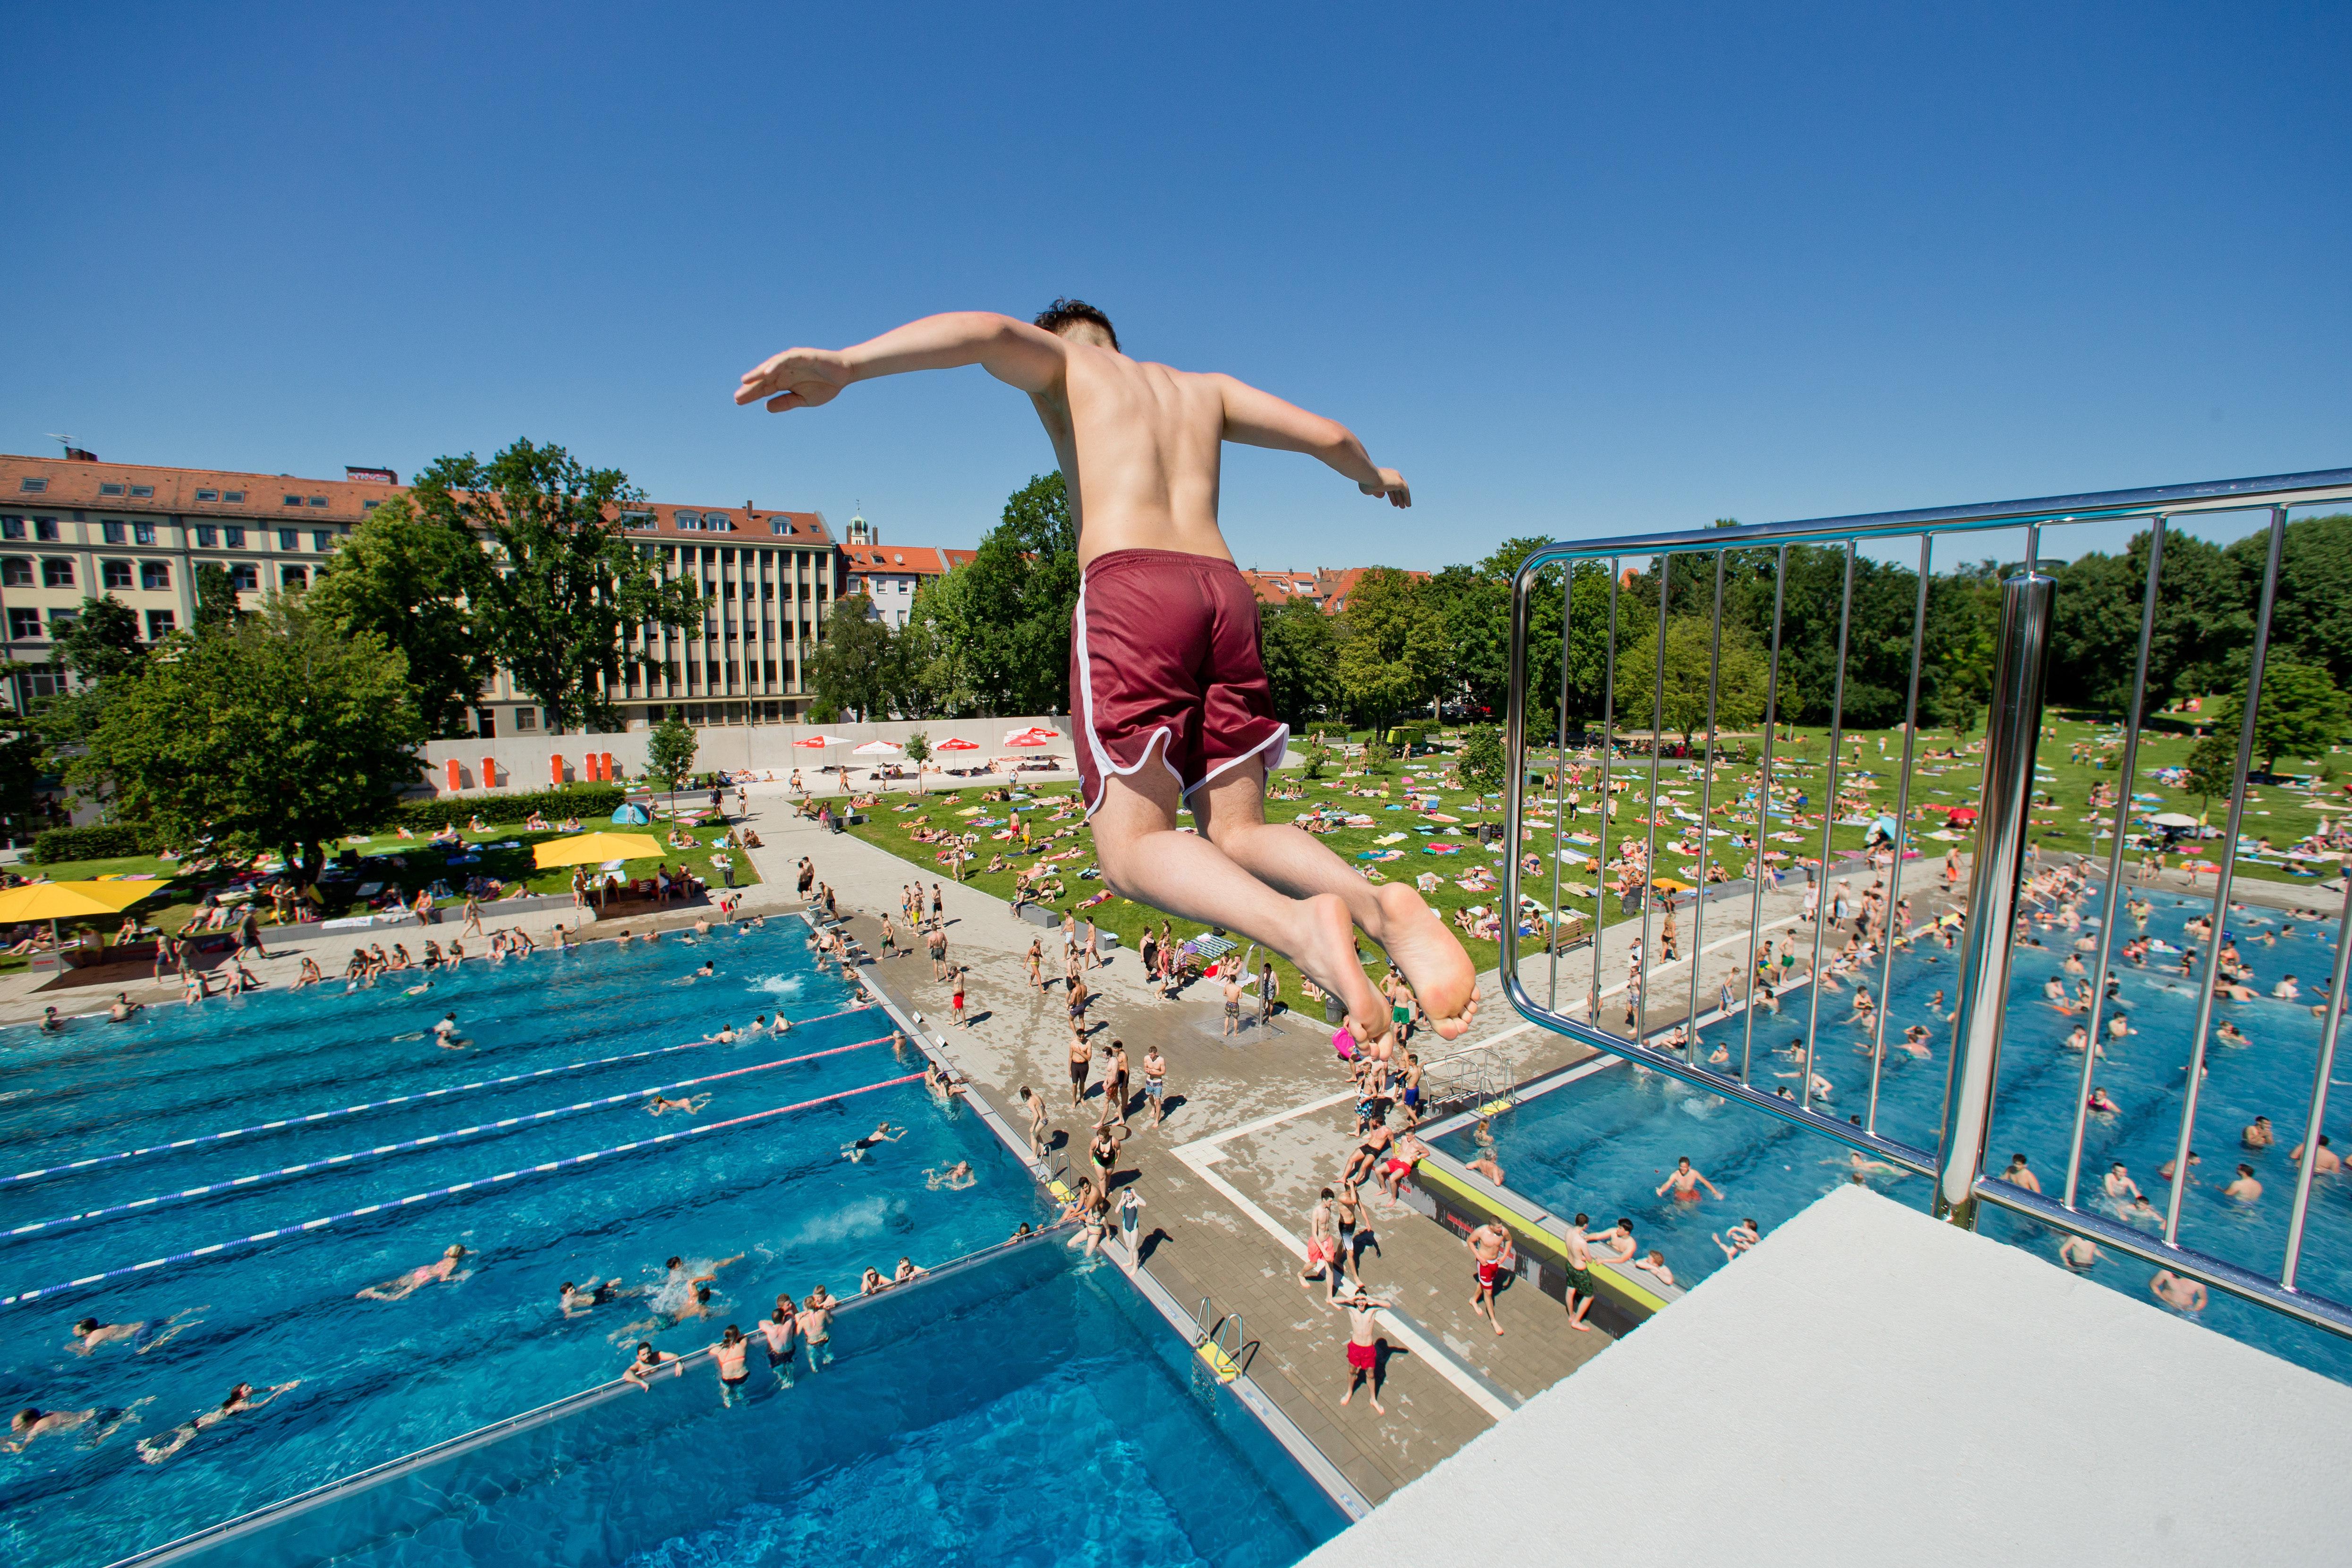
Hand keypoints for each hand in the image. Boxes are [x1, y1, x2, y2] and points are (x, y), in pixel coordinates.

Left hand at [736, 347, 853, 411]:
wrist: (844, 374)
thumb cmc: (825, 385)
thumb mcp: (804, 400)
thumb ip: (786, 402)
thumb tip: (767, 407)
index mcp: (784, 381)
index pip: (764, 388)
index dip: (751, 394)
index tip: (738, 402)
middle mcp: (784, 370)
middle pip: (763, 379)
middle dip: (751, 387)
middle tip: (737, 396)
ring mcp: (791, 362)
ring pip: (771, 367)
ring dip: (758, 373)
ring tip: (746, 381)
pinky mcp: (801, 355)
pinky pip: (786, 359)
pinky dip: (776, 364)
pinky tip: (766, 372)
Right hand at [1359, 468, 1410, 507]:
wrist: (1369, 476)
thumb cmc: (1366, 482)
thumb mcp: (1370, 489)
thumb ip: (1376, 492)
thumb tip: (1382, 496)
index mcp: (1385, 474)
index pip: (1390, 485)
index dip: (1392, 495)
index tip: (1393, 502)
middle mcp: (1392, 474)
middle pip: (1397, 488)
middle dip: (1398, 497)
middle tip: (1399, 505)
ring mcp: (1397, 477)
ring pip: (1402, 489)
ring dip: (1403, 498)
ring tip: (1403, 507)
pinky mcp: (1400, 482)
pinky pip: (1406, 491)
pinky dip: (1407, 498)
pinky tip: (1408, 505)